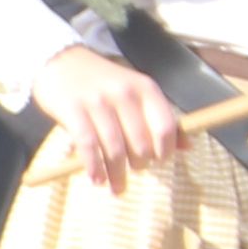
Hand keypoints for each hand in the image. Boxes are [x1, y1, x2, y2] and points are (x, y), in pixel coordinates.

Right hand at [30, 44, 188, 188]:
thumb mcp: (135, 91)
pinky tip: (96, 178)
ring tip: (116, 187)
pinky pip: (88, 146)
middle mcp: (124, 94)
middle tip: (134, 171)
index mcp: (145, 88)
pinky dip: (94, 166)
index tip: (159, 162)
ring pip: (114, 149)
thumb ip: (158, 117)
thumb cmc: (101, 81)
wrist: (60, 61)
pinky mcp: (73, 110)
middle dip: (140, 164)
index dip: (165, 150)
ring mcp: (97, 102)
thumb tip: (187, 147)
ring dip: (117, 174)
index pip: (165, 127)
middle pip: (140, 143)